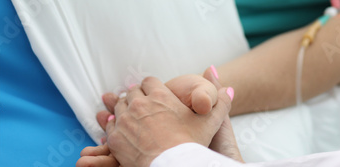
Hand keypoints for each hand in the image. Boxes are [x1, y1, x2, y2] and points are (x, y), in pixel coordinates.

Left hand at [77, 66, 242, 166]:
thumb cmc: (190, 146)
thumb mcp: (210, 122)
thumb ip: (222, 103)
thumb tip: (230, 88)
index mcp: (160, 96)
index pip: (149, 81)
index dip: (152, 88)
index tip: (155, 95)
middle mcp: (139, 104)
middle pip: (131, 92)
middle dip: (137, 98)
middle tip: (144, 108)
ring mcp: (125, 120)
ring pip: (118, 107)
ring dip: (125, 110)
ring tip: (134, 120)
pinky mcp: (115, 137)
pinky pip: (109, 125)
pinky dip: (116, 127)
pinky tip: (125, 132)